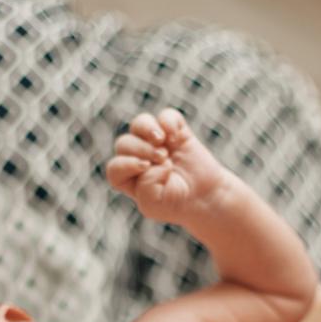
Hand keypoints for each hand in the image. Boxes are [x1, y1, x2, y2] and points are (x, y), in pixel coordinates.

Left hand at [106, 108, 228, 225]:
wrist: (206, 197)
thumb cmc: (176, 203)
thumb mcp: (153, 204)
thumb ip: (143, 185)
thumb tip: (155, 160)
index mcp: (128, 179)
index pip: (114, 167)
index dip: (126, 163)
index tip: (146, 167)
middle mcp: (138, 158)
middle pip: (124, 143)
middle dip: (141, 149)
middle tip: (162, 158)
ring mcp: (156, 143)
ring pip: (139, 123)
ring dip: (147, 129)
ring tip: (162, 141)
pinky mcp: (175, 132)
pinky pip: (165, 116)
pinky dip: (168, 122)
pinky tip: (176, 137)